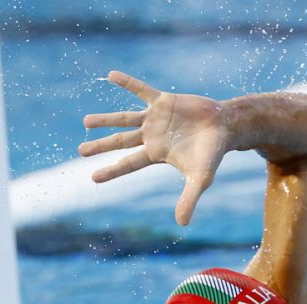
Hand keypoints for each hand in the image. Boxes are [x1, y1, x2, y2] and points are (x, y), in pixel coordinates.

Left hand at [79, 70, 228, 225]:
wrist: (226, 127)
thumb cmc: (212, 154)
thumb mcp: (201, 179)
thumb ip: (189, 199)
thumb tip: (182, 224)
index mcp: (156, 154)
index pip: (129, 164)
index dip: (112, 170)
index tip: (93, 178)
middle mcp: (151, 136)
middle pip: (121, 142)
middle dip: (101, 146)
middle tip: (81, 151)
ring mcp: (155, 118)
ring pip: (125, 118)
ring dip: (106, 120)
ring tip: (86, 122)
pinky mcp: (163, 101)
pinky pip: (141, 90)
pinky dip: (127, 83)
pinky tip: (110, 76)